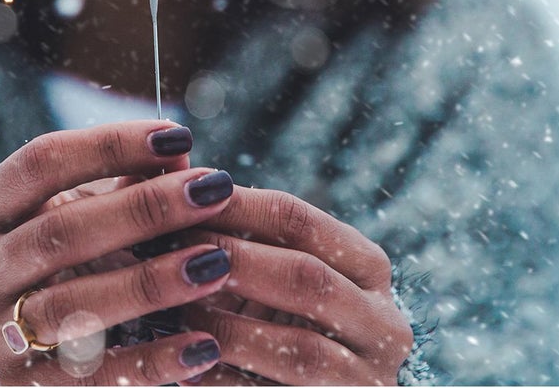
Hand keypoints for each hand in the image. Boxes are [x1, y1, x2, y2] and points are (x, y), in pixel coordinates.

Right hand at [0, 120, 235, 384]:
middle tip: (212, 191)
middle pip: (60, 232)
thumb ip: (126, 183)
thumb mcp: (85, 212)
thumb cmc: (74, 259)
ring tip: (215, 262)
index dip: (109, 144)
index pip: (41, 162)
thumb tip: (178, 152)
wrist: (35, 356)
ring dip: (151, 282)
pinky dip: (153, 361)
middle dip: (144, 209)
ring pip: (72, 305)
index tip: (180, 134)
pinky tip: (204, 343)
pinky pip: (93, 379)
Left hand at [179, 185, 413, 384]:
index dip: (240, 207)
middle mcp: (382, 324)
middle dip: (238, 262)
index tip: (187, 199)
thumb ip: (251, 241)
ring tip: (179, 311)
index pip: (302, 222)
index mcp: (369, 269)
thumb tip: (183, 189)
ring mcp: (368, 380)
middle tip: (177, 251)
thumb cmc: (291, 322)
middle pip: (308, 279)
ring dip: (232, 328)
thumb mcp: (288, 278)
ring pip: (302, 349)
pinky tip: (189, 364)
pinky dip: (228, 381)